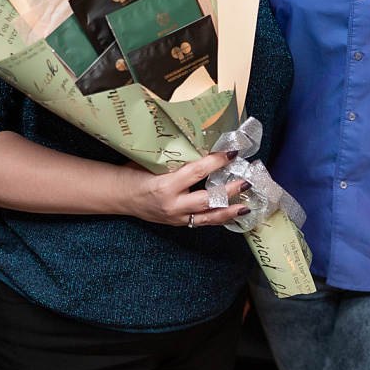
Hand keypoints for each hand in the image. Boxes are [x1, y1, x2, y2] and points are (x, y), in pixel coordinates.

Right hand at [115, 151, 247, 227]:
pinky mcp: (179, 224)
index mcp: (165, 186)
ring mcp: (176, 217)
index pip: (196, 172)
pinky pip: (203, 222)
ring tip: (247, 207)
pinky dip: (219, 219)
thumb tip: (204, 146)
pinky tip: (234, 216)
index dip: (216, 162)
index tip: (231, 153)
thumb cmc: (136, 174)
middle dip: (229, 191)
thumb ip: (178, 160)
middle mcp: (172, 205)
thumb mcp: (154, 163)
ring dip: (229, 212)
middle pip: (207, 199)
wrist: (121, 197)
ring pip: (208, 217)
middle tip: (246, 182)